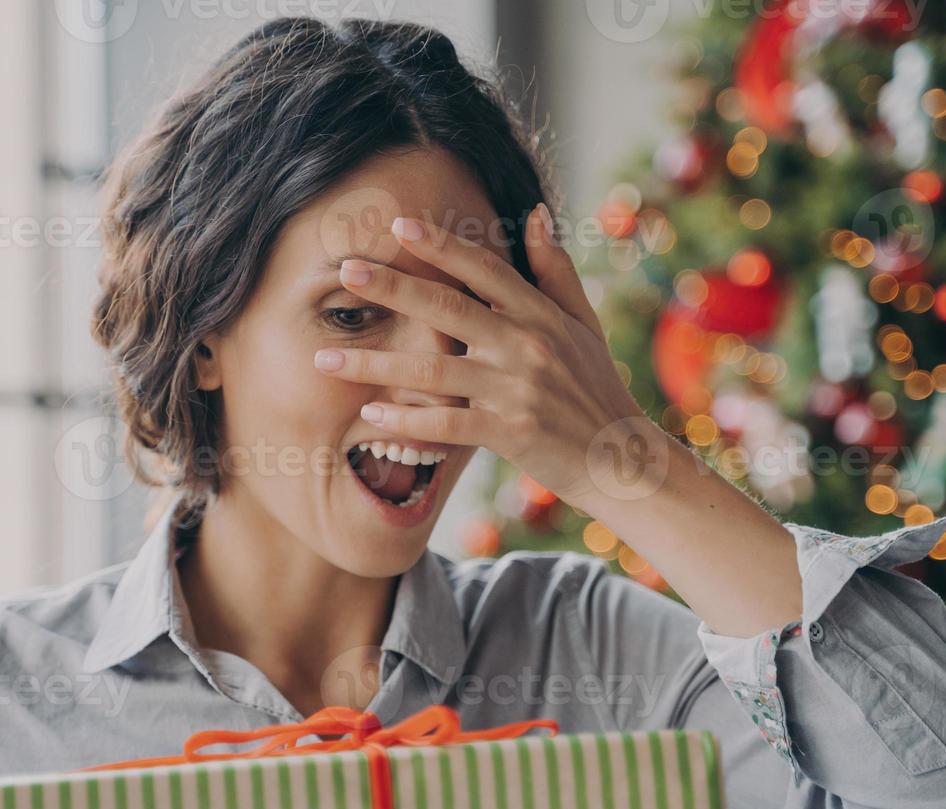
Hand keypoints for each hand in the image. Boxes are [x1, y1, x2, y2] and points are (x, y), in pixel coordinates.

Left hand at [312, 203, 650, 507]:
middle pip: (447, 307)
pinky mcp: (509, 433)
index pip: (483, 269)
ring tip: (325, 360)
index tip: (398, 226)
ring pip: (433, 371)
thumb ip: (555, 270)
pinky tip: (369, 414)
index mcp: (540, 315)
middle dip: (392, 287)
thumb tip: (536, 213)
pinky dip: (407, 421)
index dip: (440, 245)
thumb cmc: (596, 388)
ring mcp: (515, 390)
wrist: (620, 459)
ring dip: (375, 364)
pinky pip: (447, 425)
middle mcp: (525, 346)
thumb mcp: (583, 323)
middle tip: (346, 270)